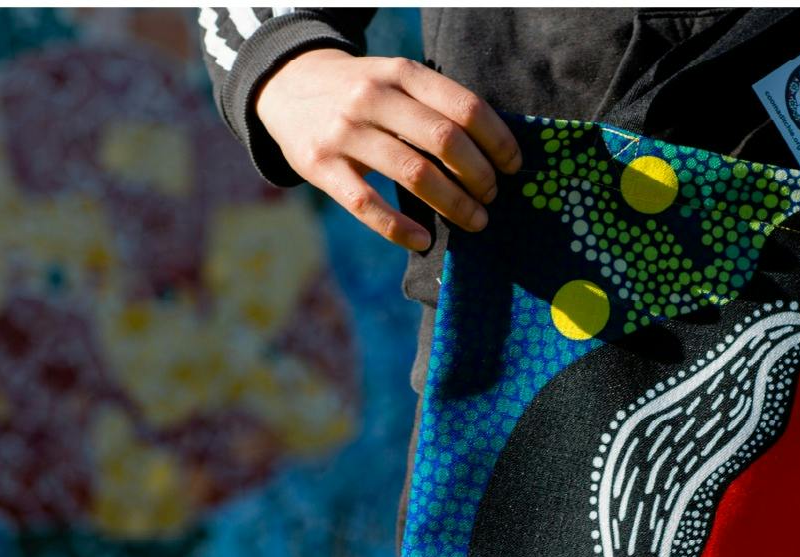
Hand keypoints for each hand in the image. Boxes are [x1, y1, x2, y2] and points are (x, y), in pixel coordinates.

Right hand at [255, 48, 522, 251]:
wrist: (285, 84)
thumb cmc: (360, 92)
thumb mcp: (394, 78)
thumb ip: (433, 104)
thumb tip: (491, 153)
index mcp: (401, 72)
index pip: (464, 107)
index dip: (497, 140)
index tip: (513, 166)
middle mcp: (373, 96)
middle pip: (444, 140)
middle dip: (479, 175)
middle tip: (492, 196)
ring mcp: (345, 132)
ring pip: (414, 174)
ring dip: (454, 204)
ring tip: (474, 220)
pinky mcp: (320, 165)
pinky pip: (367, 204)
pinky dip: (400, 229)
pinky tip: (424, 241)